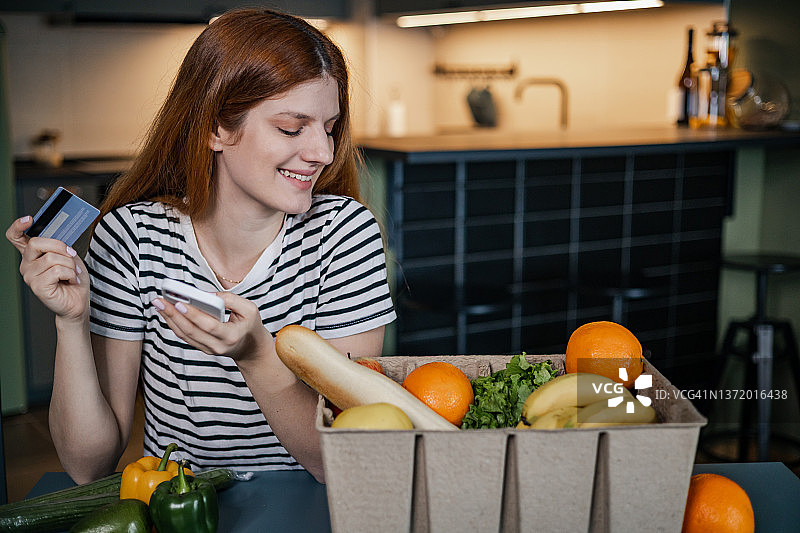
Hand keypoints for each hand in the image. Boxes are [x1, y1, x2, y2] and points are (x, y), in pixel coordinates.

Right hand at [6, 216, 88, 319]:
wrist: (78, 301)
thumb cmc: (73, 279)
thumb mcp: (69, 256)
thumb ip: (60, 245)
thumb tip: (61, 232)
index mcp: (33, 254)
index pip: (15, 237)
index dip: (18, 226)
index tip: (29, 219)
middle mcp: (27, 264)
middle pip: (36, 242)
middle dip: (60, 246)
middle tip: (71, 255)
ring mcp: (29, 276)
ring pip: (51, 258)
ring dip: (69, 264)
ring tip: (73, 273)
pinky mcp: (37, 286)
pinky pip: (56, 271)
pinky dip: (70, 274)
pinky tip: (71, 280)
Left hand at [153, 291, 271, 362]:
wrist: (251, 348)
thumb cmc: (250, 325)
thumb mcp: (250, 309)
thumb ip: (231, 299)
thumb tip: (207, 295)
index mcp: (231, 336)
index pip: (209, 326)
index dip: (193, 315)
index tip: (179, 303)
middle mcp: (218, 346)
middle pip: (191, 331)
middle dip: (173, 315)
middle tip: (160, 300)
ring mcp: (208, 349)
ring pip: (184, 335)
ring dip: (169, 319)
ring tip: (159, 304)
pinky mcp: (202, 348)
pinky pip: (185, 336)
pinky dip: (174, 323)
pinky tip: (166, 312)